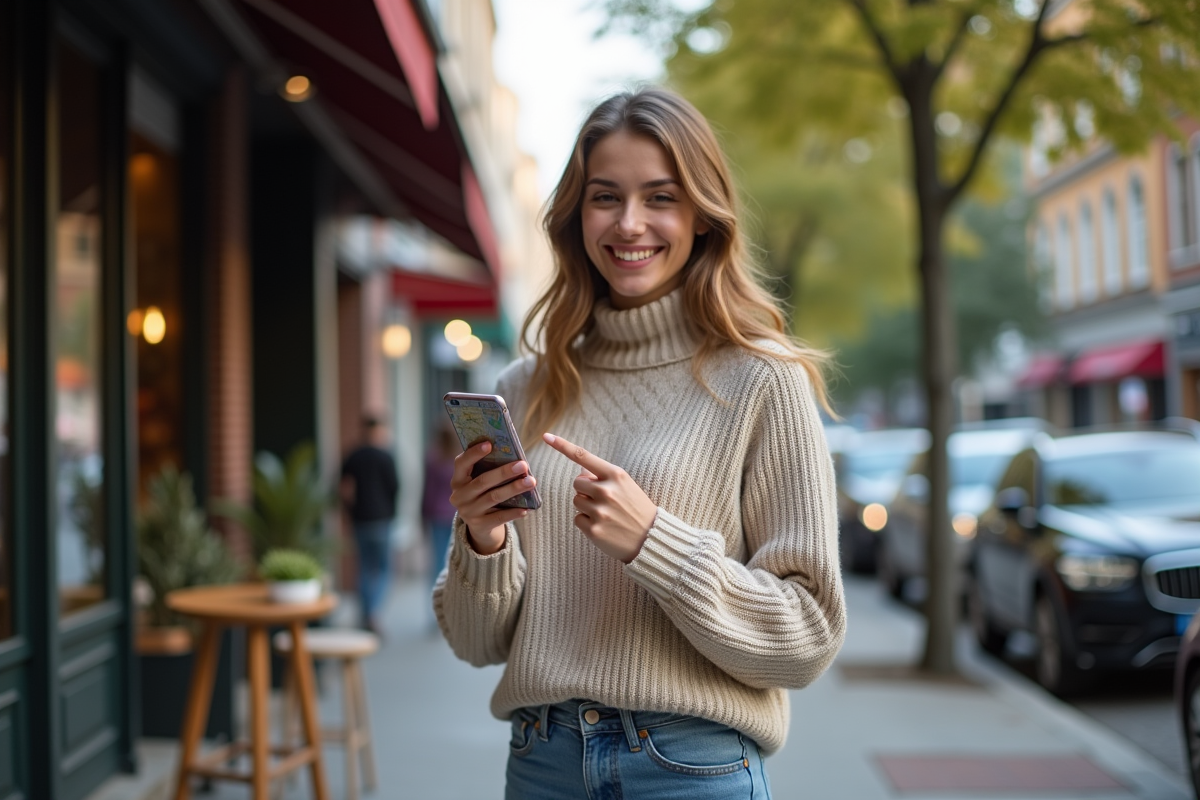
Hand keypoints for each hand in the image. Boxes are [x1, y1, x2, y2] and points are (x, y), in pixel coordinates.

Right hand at [448, 441, 535, 555]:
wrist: (480, 526)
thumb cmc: (483, 493)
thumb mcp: (478, 481)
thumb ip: (487, 468)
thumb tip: (511, 453)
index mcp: (458, 480)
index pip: (461, 463)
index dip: (474, 453)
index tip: (489, 444)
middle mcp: (459, 496)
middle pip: (482, 481)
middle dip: (504, 472)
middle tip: (523, 465)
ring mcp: (468, 512)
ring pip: (493, 497)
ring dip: (514, 489)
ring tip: (531, 482)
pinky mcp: (479, 525)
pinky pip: (499, 518)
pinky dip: (514, 512)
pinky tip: (527, 508)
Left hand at [542, 433, 655, 563]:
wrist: (651, 538)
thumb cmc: (636, 508)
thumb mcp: (626, 485)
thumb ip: (603, 476)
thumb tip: (580, 471)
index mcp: (616, 475)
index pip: (584, 456)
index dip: (563, 446)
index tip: (546, 437)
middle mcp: (607, 491)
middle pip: (577, 483)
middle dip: (585, 489)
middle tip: (602, 499)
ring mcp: (600, 511)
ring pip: (576, 501)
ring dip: (586, 506)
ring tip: (606, 513)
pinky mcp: (594, 530)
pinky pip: (577, 519)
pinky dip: (586, 522)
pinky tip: (603, 526)